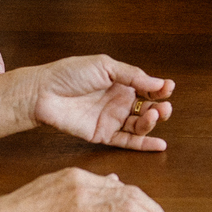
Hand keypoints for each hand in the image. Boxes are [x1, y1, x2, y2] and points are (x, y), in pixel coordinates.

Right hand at [0, 167, 173, 211]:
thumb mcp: (57, 183)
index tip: (153, 211)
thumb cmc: (26, 205)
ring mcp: (82, 211)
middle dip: (153, 211)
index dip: (143, 199)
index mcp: (80, 176)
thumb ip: (87, 183)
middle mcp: (85, 190)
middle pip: (131, 196)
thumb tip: (114, 182)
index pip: (121, 185)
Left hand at [25, 54, 173, 149]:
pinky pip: (127, 142)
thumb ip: (132, 75)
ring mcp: (111, 119)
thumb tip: (158, 83)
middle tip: (164, 107)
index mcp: (120, 82)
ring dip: (152, 122)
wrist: (43, 93)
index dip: (160, 89)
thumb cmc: (69, 74)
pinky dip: (144, 145)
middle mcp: (118, 101)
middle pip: (146, 108)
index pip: (147, 88)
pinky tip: (160, 144)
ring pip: (139, 125)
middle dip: (160, 108)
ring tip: (155, 116)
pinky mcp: (102, 135)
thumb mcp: (104, 66)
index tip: (168, 88)